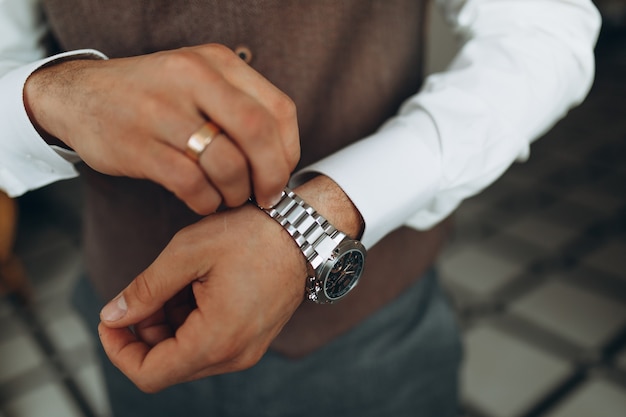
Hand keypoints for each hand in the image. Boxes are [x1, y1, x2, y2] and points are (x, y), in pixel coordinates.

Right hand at [24, 44, 299, 210]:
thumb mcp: (198, 79)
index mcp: (216, 62)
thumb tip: (282, 158)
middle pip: (259, 134)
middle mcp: (192, 78)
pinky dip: (206, 201)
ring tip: (229, 197)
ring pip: (227, 164)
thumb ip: (240, 105)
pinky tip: (203, 201)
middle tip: (268, 196)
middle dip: (272, 175)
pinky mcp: (137, 145)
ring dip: (237, 192)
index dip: (288, 150)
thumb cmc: (154, 95)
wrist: (79, 95)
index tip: (282, 172)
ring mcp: (162, 111)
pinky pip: (192, 184)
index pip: (278, 109)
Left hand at [97, 203, 307, 391]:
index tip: (110, 320)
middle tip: (144, 293)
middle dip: (142, 334)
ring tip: (174, 283)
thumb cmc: (252, 236)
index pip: (149, 374)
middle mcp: (234, 356)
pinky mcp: (251, 340)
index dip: (118, 352)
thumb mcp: (187, 253)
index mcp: (216, 340)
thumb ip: (145, 290)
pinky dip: (189, 323)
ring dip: (166, 326)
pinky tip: (193, 287)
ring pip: (186, 356)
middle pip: (166, 366)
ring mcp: (245, 350)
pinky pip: (207, 345)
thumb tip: (112, 315)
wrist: (303, 232)